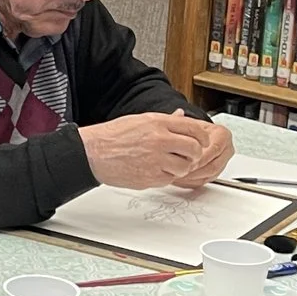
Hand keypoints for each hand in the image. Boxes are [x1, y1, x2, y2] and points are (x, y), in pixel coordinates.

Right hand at [81, 110, 224, 190]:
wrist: (93, 153)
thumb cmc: (113, 136)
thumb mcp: (141, 120)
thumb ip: (165, 120)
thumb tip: (181, 116)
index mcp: (158, 123)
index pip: (193, 128)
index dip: (202, 137)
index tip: (203, 142)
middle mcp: (160, 140)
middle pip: (194, 149)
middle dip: (195, 154)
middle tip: (189, 156)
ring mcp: (156, 160)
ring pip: (185, 167)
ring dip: (181, 167)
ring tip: (170, 164)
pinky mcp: (150, 177)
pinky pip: (170, 179)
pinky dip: (167, 176)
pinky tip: (156, 170)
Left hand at [178, 117, 235, 185]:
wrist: (194, 138)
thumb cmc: (192, 130)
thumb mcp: (187, 123)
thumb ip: (181, 120)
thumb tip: (178, 113)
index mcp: (222, 135)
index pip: (214, 149)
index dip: (199, 157)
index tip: (185, 160)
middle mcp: (226, 148)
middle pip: (213, 165)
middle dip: (195, 170)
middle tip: (180, 170)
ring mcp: (223, 162)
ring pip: (210, 175)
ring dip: (193, 177)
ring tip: (178, 175)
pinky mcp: (216, 172)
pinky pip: (206, 180)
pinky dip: (193, 182)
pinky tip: (181, 179)